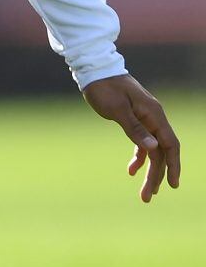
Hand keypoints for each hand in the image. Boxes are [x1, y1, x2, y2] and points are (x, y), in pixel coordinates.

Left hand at [82, 74, 179, 202]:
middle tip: (147, 197)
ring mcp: (145, 118)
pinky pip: (142, 142)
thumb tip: (153, 147)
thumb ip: (135, 129)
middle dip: (156, 175)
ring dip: (148, 170)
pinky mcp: (134, 118)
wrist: (94, 69)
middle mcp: (153, 116)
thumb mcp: (117, 110)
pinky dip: (139, 156)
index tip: (172, 186)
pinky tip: (131, 170)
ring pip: (152, 149)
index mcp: (153, 114)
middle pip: (161, 151)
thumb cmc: (104, 88)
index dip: (173, 166)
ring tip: (144, 192)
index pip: (170, 144)